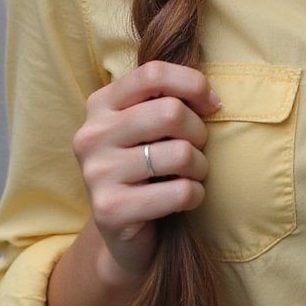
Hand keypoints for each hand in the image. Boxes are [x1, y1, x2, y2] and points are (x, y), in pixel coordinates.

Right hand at [72, 61, 219, 280]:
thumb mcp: (148, 125)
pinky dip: (196, 195)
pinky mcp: (110, 210)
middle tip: (198, 149)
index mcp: (100, 104)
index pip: (153, 73)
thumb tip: (213, 100)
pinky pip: (179, 192)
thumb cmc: (146, 166)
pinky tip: (188, 198)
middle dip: (199, 132)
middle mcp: (91, 135)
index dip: (192, 83)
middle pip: (171, 112)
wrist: (122, 232)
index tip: (211, 105)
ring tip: (192, 174)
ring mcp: (96, 173)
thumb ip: (167, 100)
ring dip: (200, 166)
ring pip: (180, 153)